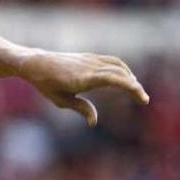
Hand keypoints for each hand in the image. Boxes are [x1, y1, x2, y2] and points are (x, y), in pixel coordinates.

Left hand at [18, 49, 149, 126]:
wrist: (36, 63)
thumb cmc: (46, 84)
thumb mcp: (61, 100)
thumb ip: (81, 108)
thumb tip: (93, 122)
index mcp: (82, 79)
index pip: (113, 79)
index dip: (130, 87)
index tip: (142, 97)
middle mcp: (88, 67)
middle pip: (119, 73)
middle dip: (134, 86)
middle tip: (143, 99)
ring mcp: (89, 60)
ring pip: (117, 65)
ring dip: (130, 76)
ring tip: (136, 90)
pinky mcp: (89, 57)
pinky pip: (111, 61)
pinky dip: (122, 69)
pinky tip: (126, 78)